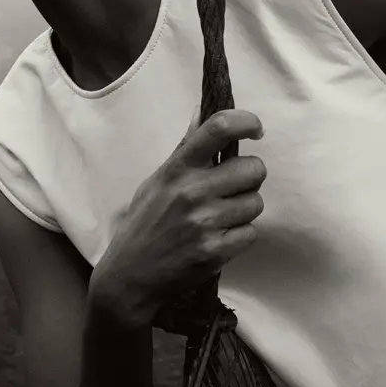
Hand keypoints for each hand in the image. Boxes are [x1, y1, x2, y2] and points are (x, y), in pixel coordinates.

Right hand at [88, 109, 266, 329]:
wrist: (129, 277)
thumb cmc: (144, 224)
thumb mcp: (157, 181)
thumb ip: (186, 147)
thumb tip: (202, 109)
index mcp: (178, 169)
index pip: (219, 128)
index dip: (247, 122)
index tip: (255, 130)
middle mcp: (192, 191)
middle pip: (254, 168)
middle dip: (250, 178)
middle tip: (233, 188)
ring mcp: (204, 222)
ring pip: (256, 203)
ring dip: (245, 210)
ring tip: (221, 218)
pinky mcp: (214, 251)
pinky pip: (251, 233)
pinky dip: (240, 237)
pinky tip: (219, 239)